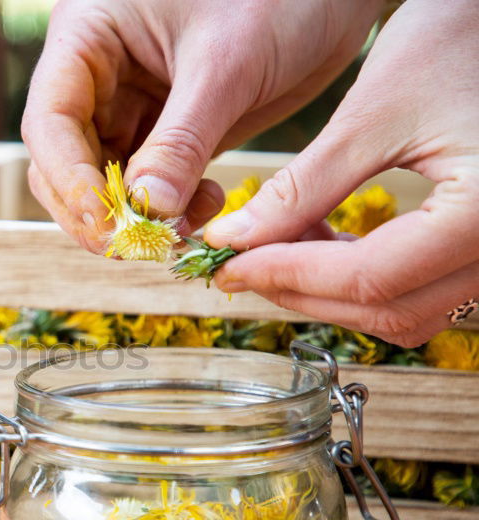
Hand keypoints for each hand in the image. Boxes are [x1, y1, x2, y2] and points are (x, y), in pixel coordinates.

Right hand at [21, 0, 382, 251]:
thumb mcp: (227, 65)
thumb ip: (183, 140)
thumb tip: (148, 211)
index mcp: (88, 36)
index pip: (50, 120)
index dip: (69, 177)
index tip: (106, 223)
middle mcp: (97, 74)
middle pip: (64, 160)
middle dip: (96, 208)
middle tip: (137, 246)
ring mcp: (128, 105)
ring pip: (103, 180)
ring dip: (133, 217)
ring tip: (178, 232)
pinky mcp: (165, 131)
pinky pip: (147, 185)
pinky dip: (167, 210)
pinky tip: (202, 211)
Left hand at [206, 0, 478, 346]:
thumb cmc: (456, 41)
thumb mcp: (372, 116)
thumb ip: (302, 188)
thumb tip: (233, 240)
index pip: (368, 277)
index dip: (286, 276)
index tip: (228, 266)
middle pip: (387, 309)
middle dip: (302, 292)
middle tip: (240, 264)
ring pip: (403, 312)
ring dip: (330, 293)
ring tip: (277, 246)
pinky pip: (420, 291)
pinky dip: (363, 281)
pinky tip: (319, 242)